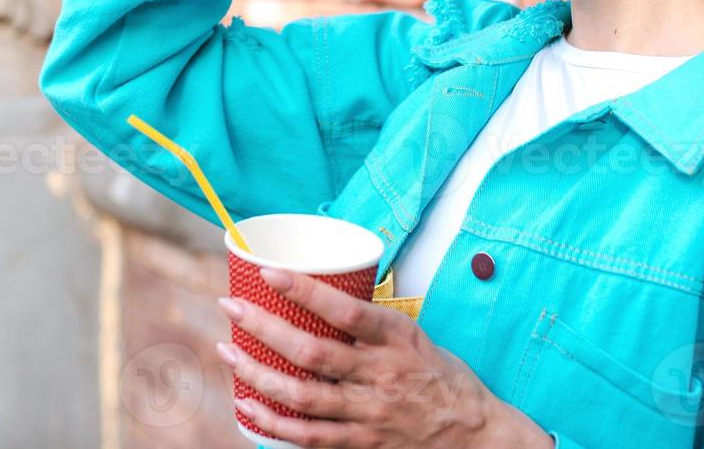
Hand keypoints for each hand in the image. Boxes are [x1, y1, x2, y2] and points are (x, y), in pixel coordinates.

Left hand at [215, 267, 544, 448]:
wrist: (473, 434)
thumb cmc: (442, 378)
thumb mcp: (415, 338)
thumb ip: (372, 325)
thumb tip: (324, 295)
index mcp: (397, 340)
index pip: (346, 311)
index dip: (306, 290)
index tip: (270, 271)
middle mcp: (381, 376)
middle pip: (311, 352)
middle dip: (264, 327)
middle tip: (233, 306)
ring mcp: (368, 413)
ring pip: (300, 396)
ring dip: (257, 372)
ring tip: (229, 351)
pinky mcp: (360, 443)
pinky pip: (307, 436)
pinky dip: (273, 422)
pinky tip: (248, 405)